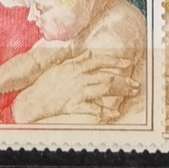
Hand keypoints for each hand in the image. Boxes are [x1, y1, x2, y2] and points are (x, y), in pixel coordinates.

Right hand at [17, 51, 131, 119]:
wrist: (32, 99)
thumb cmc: (45, 83)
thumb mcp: (60, 66)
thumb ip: (76, 59)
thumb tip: (88, 52)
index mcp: (74, 66)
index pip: (98, 59)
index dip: (114, 59)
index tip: (127, 62)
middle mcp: (78, 77)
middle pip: (105, 76)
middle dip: (123, 79)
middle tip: (135, 84)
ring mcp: (76, 91)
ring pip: (103, 89)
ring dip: (120, 90)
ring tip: (131, 92)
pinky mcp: (73, 105)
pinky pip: (92, 109)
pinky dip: (104, 112)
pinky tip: (114, 114)